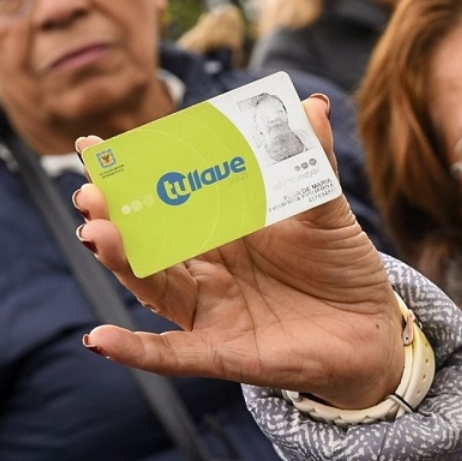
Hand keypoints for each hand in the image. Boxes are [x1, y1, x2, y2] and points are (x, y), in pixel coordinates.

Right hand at [75, 95, 403, 408]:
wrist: (372, 329)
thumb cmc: (342, 266)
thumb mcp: (326, 209)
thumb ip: (312, 160)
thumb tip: (312, 105)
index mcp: (223, 227)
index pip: (166, 196)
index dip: (130, 175)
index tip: (94, 148)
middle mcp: (207, 268)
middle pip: (148, 240)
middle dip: (115, 216)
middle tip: (90, 191)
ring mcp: (212, 311)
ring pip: (154, 286)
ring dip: (122, 264)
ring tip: (96, 235)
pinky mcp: (225, 354)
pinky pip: (173, 354)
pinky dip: (136, 350)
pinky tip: (100, 339)